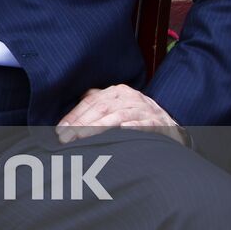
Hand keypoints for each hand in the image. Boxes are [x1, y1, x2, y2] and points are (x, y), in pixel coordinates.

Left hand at [56, 83, 186, 144]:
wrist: (170, 126)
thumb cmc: (136, 117)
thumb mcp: (116, 106)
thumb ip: (96, 106)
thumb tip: (67, 120)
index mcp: (118, 91)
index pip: (91, 102)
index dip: (74, 115)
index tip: (60, 129)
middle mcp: (131, 97)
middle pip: (102, 108)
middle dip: (82, 123)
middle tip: (66, 137)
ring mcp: (145, 109)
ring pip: (118, 117)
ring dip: (98, 128)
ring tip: (82, 138)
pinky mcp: (158, 122)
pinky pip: (143, 125)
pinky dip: (131, 128)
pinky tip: (119, 132)